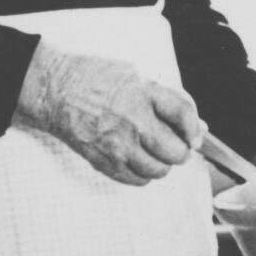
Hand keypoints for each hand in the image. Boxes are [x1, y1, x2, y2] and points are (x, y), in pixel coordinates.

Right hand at [14, 40, 203, 186]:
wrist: (56, 91)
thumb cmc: (97, 79)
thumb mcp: (136, 76)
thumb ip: (169, 99)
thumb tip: (199, 126)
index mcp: (143, 92)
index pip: (184, 114)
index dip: (194, 129)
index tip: (194, 135)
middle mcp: (133, 120)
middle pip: (175, 151)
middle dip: (180, 150)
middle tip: (173, 145)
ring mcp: (118, 144)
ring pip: (159, 170)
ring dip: (161, 163)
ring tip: (152, 151)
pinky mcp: (104, 161)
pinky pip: (137, 180)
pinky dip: (143, 173)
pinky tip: (136, 158)